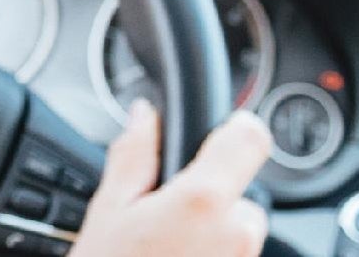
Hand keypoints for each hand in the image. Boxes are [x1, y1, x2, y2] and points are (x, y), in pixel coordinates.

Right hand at [74, 100, 271, 256]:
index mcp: (204, 200)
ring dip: (212, 238)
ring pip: (238, 237)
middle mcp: (237, 236)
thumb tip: (145, 115)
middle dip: (210, 201)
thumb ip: (134, 153)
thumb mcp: (108, 208)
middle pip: (242, 196)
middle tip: (166, 218)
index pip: (250, 139)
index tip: (221, 131)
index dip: (236, 128)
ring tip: (167, 252)